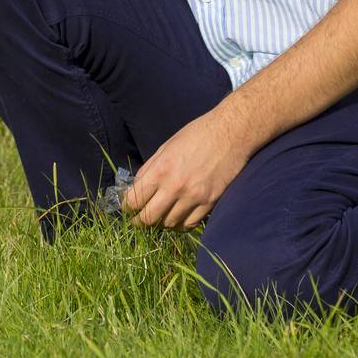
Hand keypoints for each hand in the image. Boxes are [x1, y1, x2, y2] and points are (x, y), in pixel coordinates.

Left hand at [121, 109, 257, 229]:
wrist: (230, 133)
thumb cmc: (197, 134)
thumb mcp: (167, 146)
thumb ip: (151, 167)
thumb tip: (136, 185)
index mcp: (161, 169)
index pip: (135, 199)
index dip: (127, 207)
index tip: (126, 208)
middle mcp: (175, 187)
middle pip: (149, 218)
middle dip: (139, 221)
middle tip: (137, 221)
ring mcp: (193, 197)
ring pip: (169, 224)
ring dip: (161, 223)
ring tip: (159, 217)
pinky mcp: (209, 203)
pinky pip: (190, 224)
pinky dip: (181, 225)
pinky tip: (177, 218)